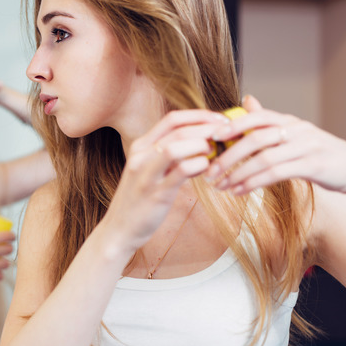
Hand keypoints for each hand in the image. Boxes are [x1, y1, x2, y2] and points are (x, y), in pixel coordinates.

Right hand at [101, 110, 225, 251]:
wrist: (118, 229)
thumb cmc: (139, 200)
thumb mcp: (149, 170)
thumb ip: (168, 156)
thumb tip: (200, 143)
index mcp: (140, 147)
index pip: (172, 119)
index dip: (199, 116)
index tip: (219, 120)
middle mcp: (140, 156)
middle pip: (178, 130)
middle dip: (207, 128)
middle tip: (227, 133)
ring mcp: (146, 174)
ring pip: (176, 146)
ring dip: (202, 145)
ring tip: (215, 152)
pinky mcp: (156, 193)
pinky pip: (181, 171)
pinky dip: (199, 165)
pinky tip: (207, 169)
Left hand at [205, 95, 345, 194]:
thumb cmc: (315, 152)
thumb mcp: (293, 133)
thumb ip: (267, 121)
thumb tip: (246, 100)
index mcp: (288, 120)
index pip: (256, 117)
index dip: (232, 125)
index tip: (210, 137)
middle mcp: (296, 129)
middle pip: (255, 138)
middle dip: (228, 156)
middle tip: (209, 171)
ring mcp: (306, 147)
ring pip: (264, 158)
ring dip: (238, 174)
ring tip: (220, 186)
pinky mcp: (313, 166)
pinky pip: (277, 174)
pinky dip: (254, 183)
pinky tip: (239, 191)